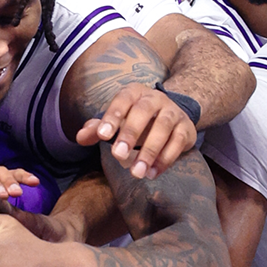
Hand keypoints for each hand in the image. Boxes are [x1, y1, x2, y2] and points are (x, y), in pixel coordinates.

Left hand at [73, 82, 197, 178]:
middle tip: (118, 155)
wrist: (173, 115)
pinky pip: (178, 142)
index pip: (122, 100)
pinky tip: (152, 173)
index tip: (102, 135)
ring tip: (136, 173)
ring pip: (164, 127)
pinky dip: (165, 159)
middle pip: (143, 111)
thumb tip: (79, 138)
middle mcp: (156, 98)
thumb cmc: (136, 119)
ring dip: (150, 151)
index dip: (112, 116)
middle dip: (130, 133)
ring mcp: (174, 112)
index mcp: (135, 93)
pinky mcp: (186, 128)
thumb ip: (98, 128)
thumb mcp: (117, 121)